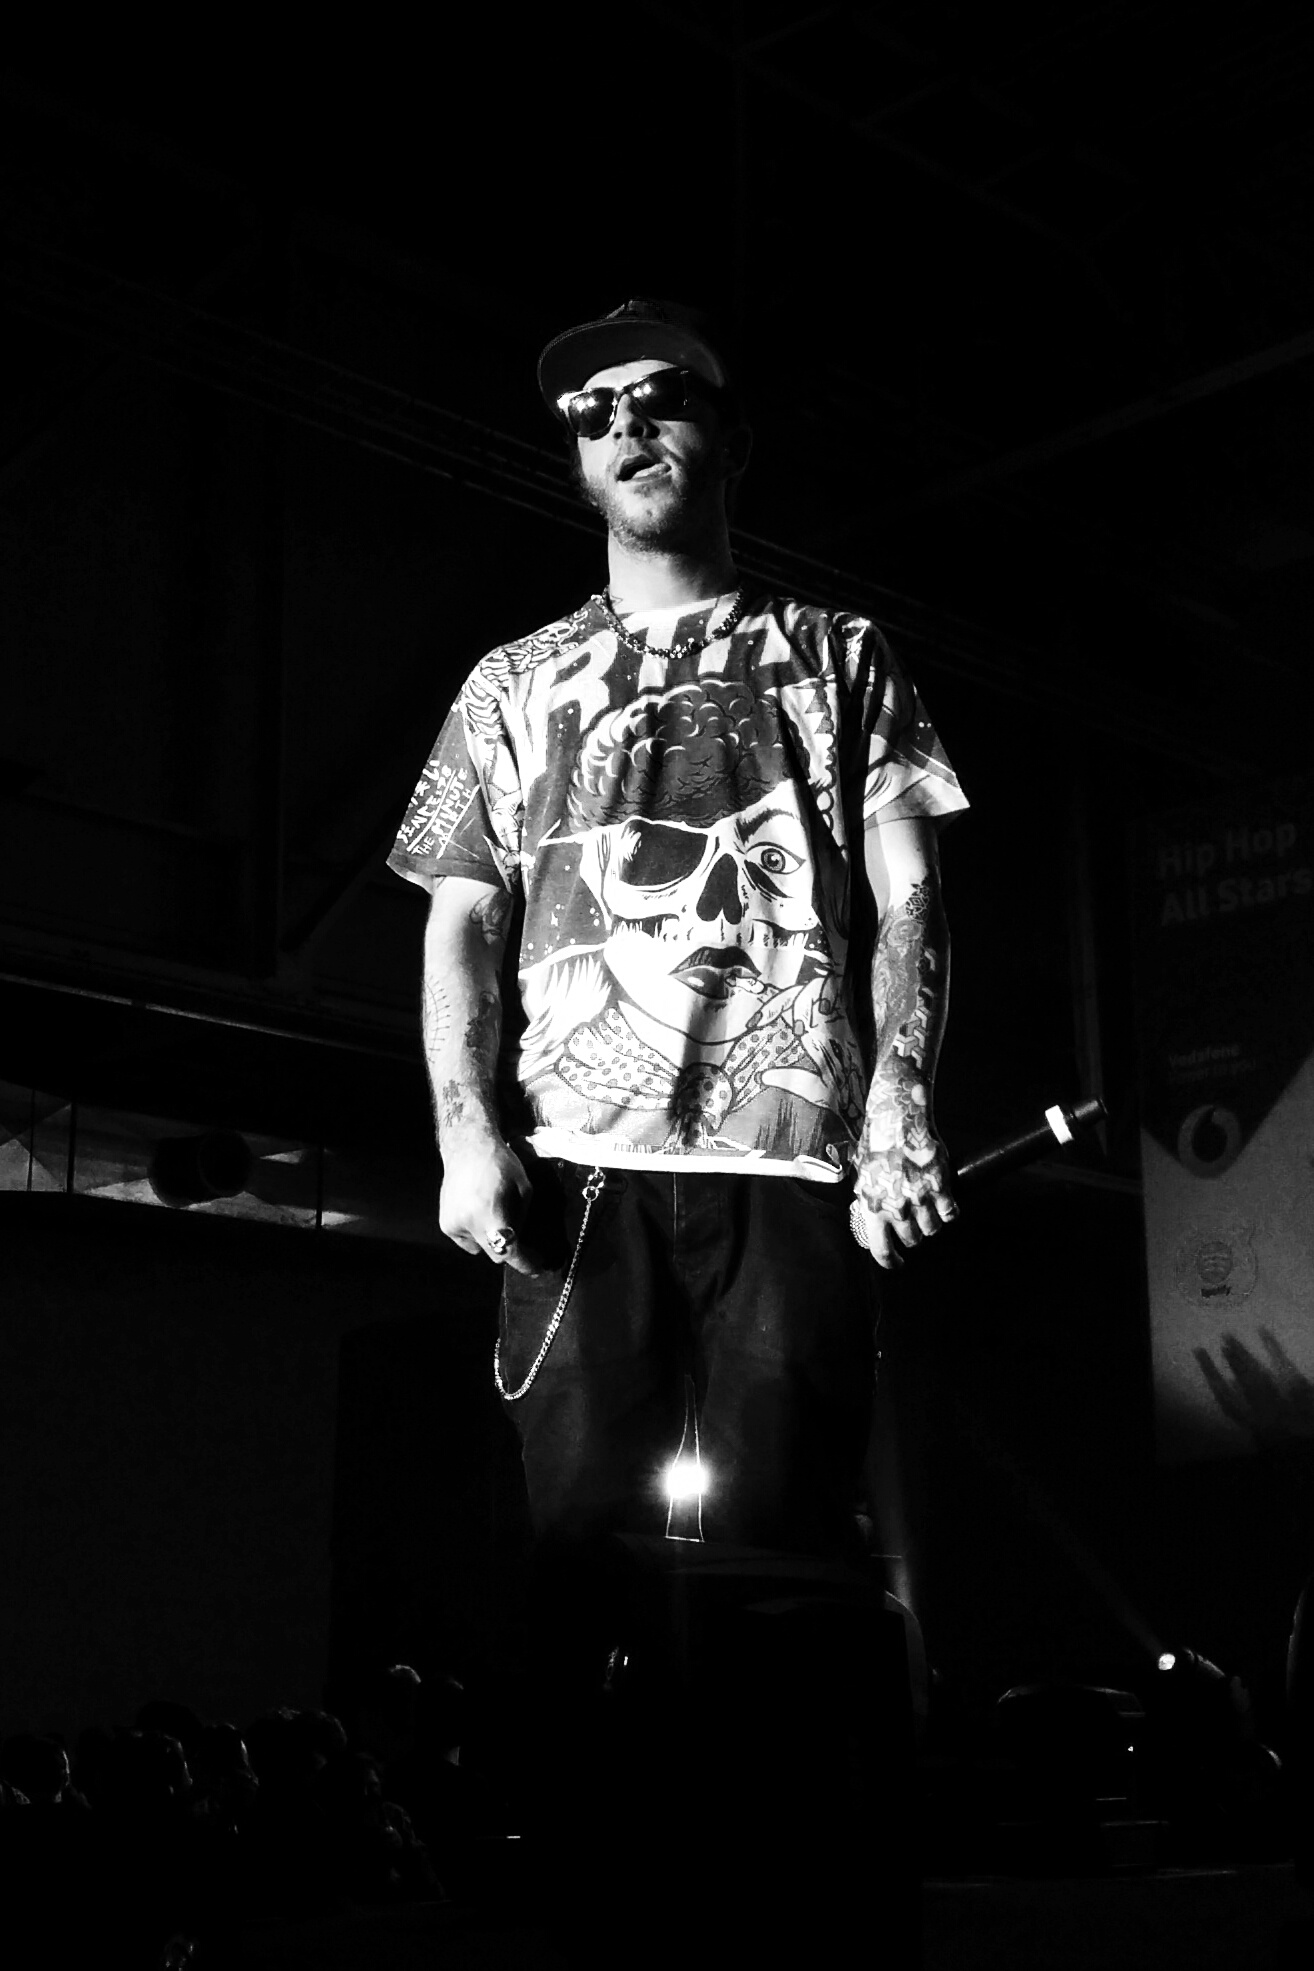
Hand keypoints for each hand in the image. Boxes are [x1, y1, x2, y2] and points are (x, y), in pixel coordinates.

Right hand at [438, 1137, 544, 1274]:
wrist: (468, 1147)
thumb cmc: (501, 1163)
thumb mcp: (524, 1190)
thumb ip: (521, 1219)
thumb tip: (520, 1240)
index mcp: (487, 1215)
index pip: (508, 1251)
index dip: (524, 1264)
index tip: (536, 1269)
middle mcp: (466, 1224)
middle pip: (495, 1255)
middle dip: (510, 1250)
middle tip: (522, 1241)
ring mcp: (452, 1226)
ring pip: (479, 1249)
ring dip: (490, 1240)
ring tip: (493, 1214)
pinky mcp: (445, 1224)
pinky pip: (466, 1240)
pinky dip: (476, 1233)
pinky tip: (478, 1211)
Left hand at [852, 1096, 957, 1270]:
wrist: (898, 1120)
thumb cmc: (878, 1146)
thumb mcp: (864, 1177)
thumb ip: (869, 1202)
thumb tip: (870, 1221)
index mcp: (873, 1207)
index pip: (882, 1250)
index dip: (891, 1262)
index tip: (897, 1263)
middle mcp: (897, 1207)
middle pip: (912, 1240)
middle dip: (913, 1235)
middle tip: (913, 1223)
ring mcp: (920, 1199)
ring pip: (932, 1229)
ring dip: (931, 1224)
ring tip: (928, 1210)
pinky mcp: (941, 1187)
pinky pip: (950, 1213)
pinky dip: (949, 1211)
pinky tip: (946, 1203)